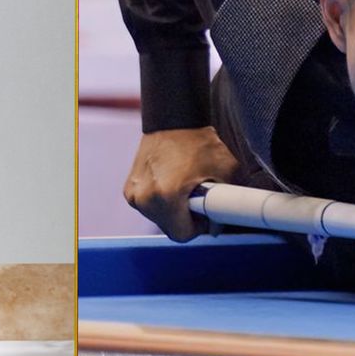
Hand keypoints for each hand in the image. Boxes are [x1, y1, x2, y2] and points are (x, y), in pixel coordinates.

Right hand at [123, 127, 240, 240]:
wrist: (173, 120)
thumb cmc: (201, 144)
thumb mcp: (226, 172)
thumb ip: (226, 204)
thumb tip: (218, 227)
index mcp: (166, 197)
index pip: (182, 235)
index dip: (199, 227)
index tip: (207, 214)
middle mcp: (144, 199)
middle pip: (170, 228)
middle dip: (187, 218)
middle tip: (199, 198)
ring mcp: (133, 194)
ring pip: (159, 218)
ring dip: (174, 210)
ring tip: (185, 186)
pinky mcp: (129, 189)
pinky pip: (150, 206)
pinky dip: (162, 201)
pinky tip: (172, 182)